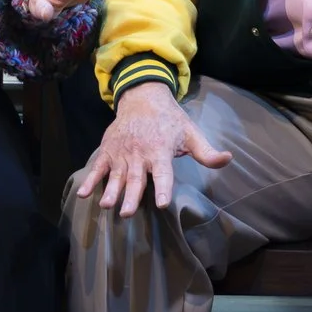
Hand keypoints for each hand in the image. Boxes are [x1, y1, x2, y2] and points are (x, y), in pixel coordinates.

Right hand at [75, 81, 229, 216]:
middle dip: (131, 196)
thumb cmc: (170, 120)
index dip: (163, 187)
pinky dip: (90, 180)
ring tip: (105, 205)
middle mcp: (140, 153)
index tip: (162, 202)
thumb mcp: (191, 133)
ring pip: (116, 176)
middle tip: (127, 213)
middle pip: (136, 178)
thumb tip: (228, 159)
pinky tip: (84, 194)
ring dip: (110, 191)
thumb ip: (206, 152)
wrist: (142, 98)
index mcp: (161, 150)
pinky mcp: (109, 151)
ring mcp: (122, 153)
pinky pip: (98, 167)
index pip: (163, 173)